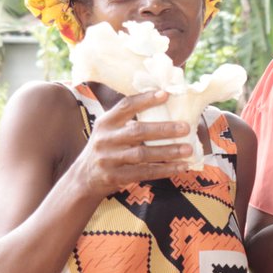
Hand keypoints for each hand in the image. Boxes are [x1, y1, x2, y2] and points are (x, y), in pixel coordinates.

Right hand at [75, 90, 192, 196]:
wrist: (84, 177)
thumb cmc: (107, 148)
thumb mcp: (110, 131)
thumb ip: (129, 121)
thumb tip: (165, 107)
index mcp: (106, 122)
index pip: (125, 106)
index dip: (145, 100)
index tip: (165, 94)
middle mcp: (105, 139)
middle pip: (137, 131)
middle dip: (164, 129)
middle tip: (186, 127)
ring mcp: (109, 159)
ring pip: (142, 154)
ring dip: (168, 151)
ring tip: (188, 149)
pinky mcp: (115, 177)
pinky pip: (144, 172)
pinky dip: (165, 169)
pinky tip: (181, 166)